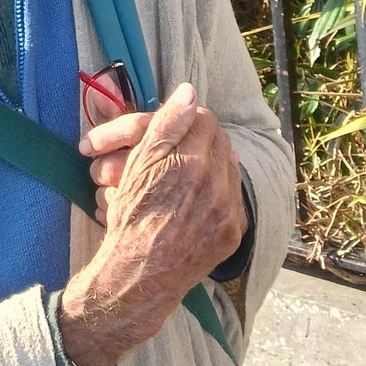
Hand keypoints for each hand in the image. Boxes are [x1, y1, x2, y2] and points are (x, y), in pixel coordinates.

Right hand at [58, 82, 245, 365]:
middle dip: (200, 137)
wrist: (140, 274)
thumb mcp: (139, 165)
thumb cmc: (131, 217)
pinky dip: (219, 190)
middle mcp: (217, 185)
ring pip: (229, 166)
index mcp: (191, 164)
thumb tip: (189, 91)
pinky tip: (199, 195)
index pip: (204, 119)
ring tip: (189, 168)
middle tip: (180, 145)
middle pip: (220, 140)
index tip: (174, 126)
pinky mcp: (234, 233)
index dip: (186, 118)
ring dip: (211, 161)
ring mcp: (229, 211)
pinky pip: (233, 197)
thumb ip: (167, 125)